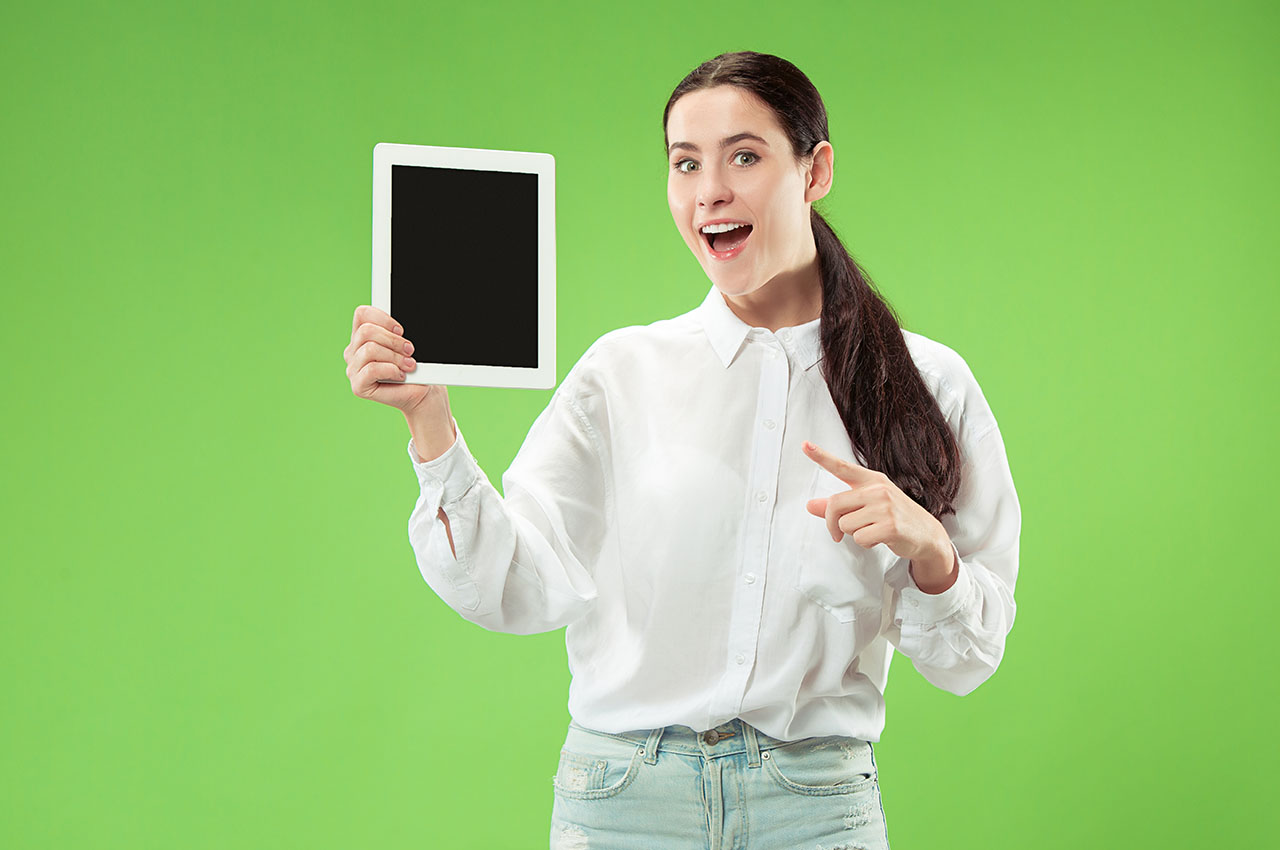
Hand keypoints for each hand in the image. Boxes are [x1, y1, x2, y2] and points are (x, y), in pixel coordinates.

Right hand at [344, 305, 441, 415]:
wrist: (420, 391)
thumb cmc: (413, 366)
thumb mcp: (404, 343)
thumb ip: (394, 332)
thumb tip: (396, 329)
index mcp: (361, 337)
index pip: (362, 314)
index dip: (384, 319)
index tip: (400, 331)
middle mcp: (353, 351)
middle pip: (366, 331)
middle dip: (393, 340)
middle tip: (409, 350)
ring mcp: (353, 369)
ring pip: (370, 349)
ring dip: (395, 357)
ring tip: (408, 365)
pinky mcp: (358, 386)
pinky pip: (372, 369)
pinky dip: (391, 370)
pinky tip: (400, 375)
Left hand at [802, 440, 956, 591]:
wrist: (928, 534)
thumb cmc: (895, 517)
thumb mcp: (867, 506)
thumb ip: (838, 505)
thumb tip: (810, 505)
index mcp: (872, 480)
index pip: (842, 467)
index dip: (821, 456)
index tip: (805, 445)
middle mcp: (878, 489)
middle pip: (834, 505)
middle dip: (831, 523)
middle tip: (837, 533)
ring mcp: (885, 507)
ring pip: (845, 525)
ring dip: (854, 534)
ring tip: (872, 531)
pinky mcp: (890, 526)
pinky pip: (859, 538)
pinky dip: (865, 544)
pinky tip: (879, 539)